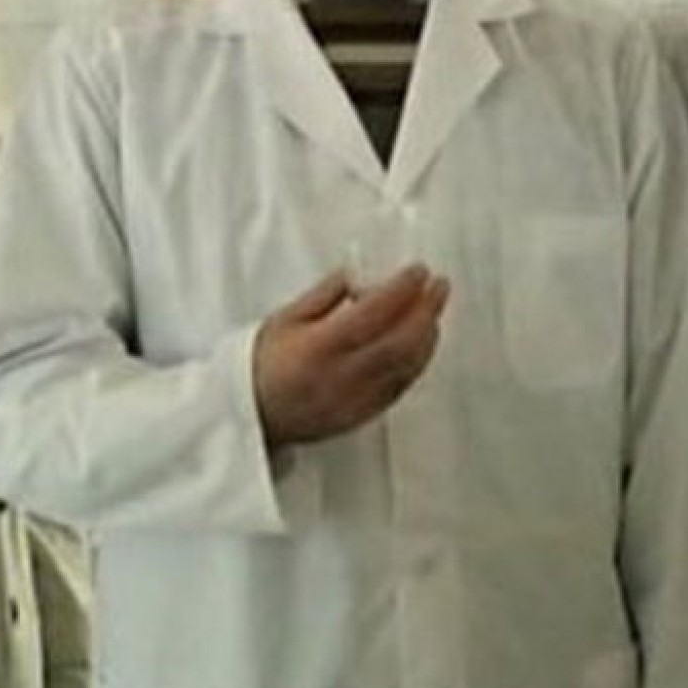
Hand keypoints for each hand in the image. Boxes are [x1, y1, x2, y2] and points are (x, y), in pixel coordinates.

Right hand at [252, 263, 449, 445]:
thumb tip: (358, 272)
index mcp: (318, 348)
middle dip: (426, 310)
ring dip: (427, 335)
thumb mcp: (285, 319)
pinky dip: (416, 361)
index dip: (401, 290)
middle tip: (439, 285)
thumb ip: (325, 295)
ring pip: (406, 367)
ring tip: (433, 310)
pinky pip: (399, 387)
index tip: (418, 270)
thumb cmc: (261, 364)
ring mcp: (354, 401)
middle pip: (399, 342)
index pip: (372, 315)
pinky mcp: (361, 416)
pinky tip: (421, 343)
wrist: (247, 414)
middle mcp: (340, 377)